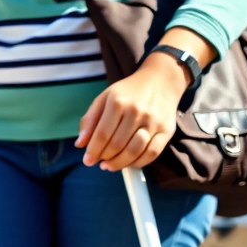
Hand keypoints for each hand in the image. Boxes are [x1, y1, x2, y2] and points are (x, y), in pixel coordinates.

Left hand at [78, 27, 215, 170]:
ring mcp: (153, 121)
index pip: (102, 134)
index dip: (93, 151)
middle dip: (104, 157)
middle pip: (117, 144)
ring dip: (119, 163)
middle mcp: (136, 111)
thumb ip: (90, 120)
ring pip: (134, 151)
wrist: (161, 81)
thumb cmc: (128, 92)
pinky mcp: (167, 130)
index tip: (88, 160)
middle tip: (99, 161)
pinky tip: (128, 163)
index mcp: (118, 102)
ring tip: (110, 165)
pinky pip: (152, 153)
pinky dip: (138, 163)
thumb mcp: (104, 98)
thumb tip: (80, 144)